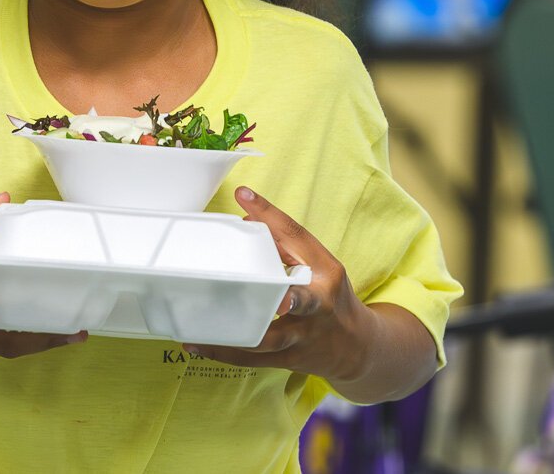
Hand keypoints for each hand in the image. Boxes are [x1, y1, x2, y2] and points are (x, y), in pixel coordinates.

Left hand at [184, 187, 373, 383]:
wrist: (356, 346)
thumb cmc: (330, 296)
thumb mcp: (318, 265)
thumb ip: (285, 242)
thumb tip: (247, 216)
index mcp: (326, 272)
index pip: (299, 239)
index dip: (271, 216)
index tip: (243, 195)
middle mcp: (319, 305)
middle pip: (303, 301)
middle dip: (290, 298)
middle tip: (276, 296)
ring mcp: (304, 336)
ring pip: (271, 338)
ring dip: (238, 330)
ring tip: (203, 322)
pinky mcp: (288, 359)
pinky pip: (252, 358)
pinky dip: (224, 351)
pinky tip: (197, 343)